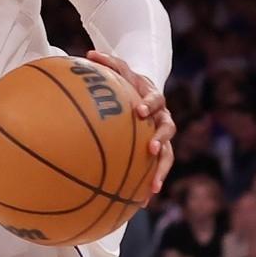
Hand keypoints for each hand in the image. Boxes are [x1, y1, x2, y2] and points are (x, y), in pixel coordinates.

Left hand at [85, 50, 173, 201]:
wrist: (144, 92)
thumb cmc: (126, 82)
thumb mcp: (119, 71)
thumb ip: (106, 63)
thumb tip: (87, 52)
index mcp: (152, 97)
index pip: (154, 99)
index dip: (149, 105)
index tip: (138, 112)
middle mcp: (162, 117)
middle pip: (167, 129)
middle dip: (161, 140)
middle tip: (151, 150)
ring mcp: (162, 135)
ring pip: (168, 154)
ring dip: (161, 170)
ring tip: (153, 187)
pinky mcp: (159, 150)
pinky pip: (157, 169)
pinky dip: (150, 183)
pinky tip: (141, 203)